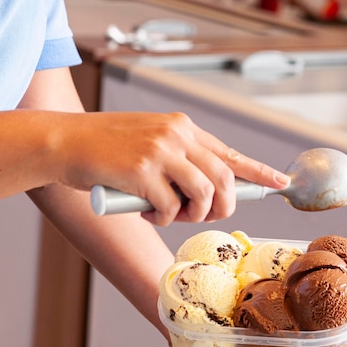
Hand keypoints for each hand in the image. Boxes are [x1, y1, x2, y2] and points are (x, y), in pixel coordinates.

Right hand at [54, 110, 289, 225]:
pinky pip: (170, 208)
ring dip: (191, 214)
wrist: (65, 140)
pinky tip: (145, 212)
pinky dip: (162, 219)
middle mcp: (177, 134)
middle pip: (224, 178)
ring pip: (204, 193)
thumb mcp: (151, 142)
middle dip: (223, 206)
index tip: (280, 183)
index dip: (258, 171)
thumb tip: (209, 190)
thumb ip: (180, 159)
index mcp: (182, 127)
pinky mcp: (142, 170)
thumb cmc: (107, 147)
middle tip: (206, 216)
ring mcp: (161, 151)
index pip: (229, 152)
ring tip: (169, 214)